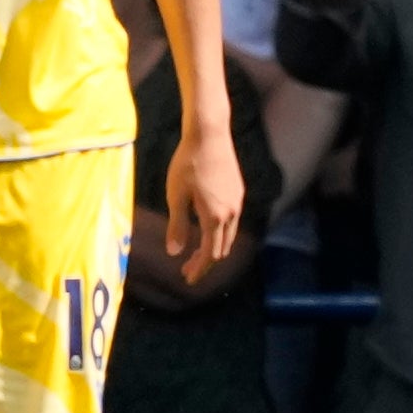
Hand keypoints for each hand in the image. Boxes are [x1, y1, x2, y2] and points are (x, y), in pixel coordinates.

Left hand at [164, 122, 245, 280]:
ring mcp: (237, 201)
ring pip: (229, 235)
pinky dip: (219, 232)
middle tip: (187, 268)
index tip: (187, 278)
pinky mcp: (238, 190)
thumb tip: (174, 253)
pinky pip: (232, 220)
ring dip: (214, 247)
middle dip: (205, 262)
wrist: (209, 134)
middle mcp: (231, 212)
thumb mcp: (176, 195)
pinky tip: (206, 226)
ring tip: (196, 251)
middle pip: (221, 248)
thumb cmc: (188, 163)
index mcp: (215, 216)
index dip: (199, 269)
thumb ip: (177, 226)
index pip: (210, 254)